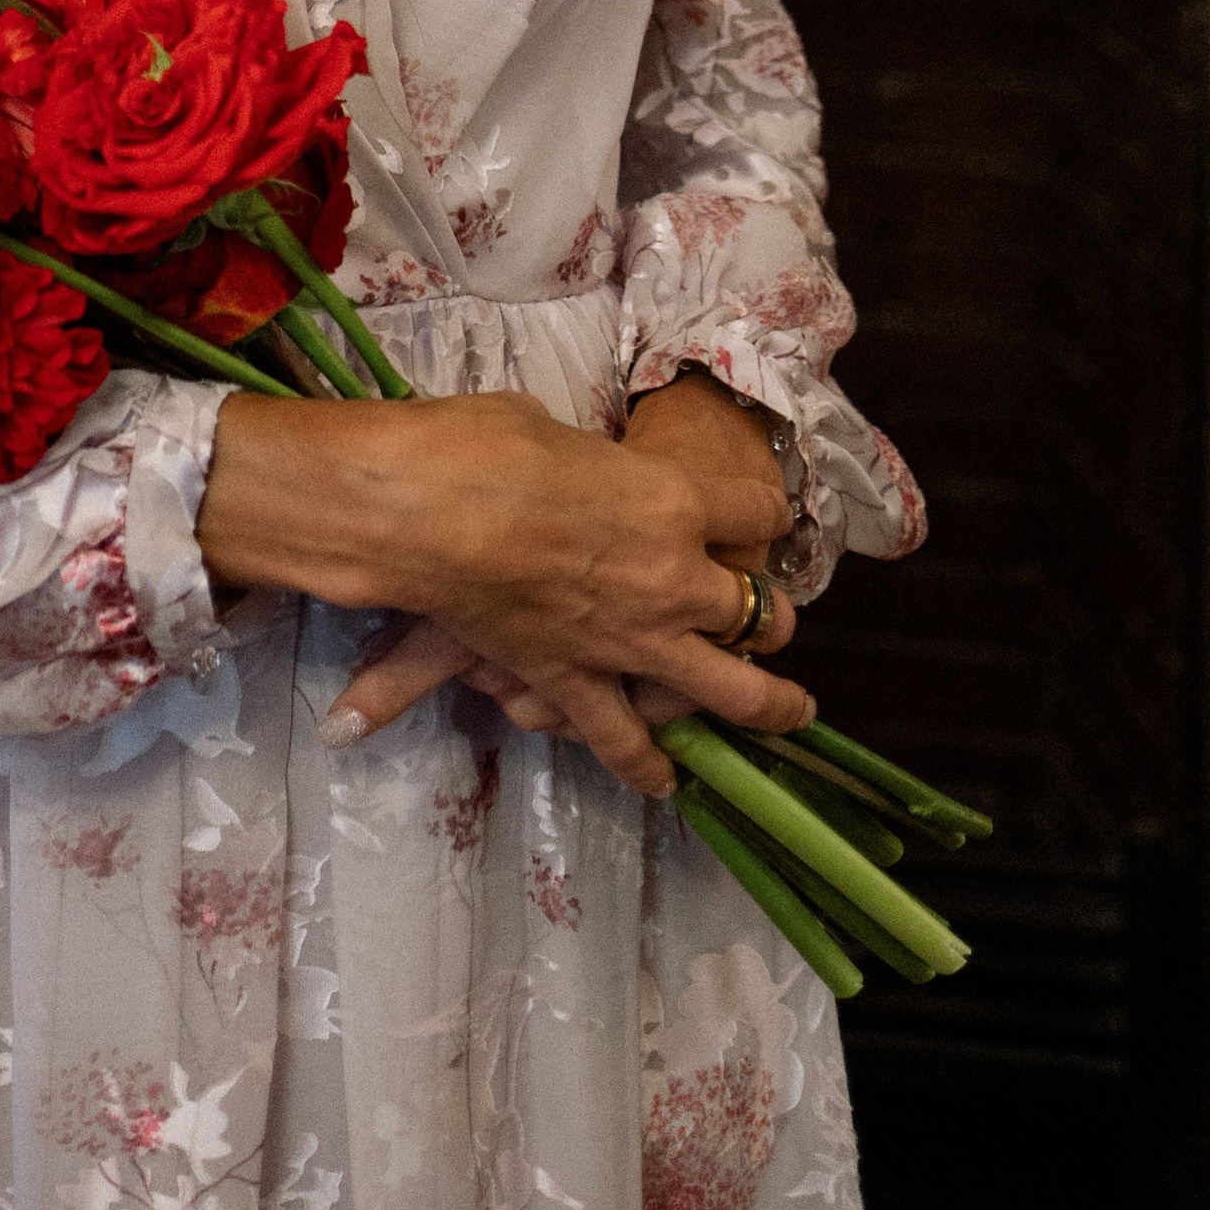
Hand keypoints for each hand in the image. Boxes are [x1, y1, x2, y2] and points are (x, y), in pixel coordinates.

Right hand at [195, 386, 810, 795]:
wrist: (422, 508)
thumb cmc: (482, 444)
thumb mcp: (551, 431)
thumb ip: (586, 465)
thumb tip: (575, 471)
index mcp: (673, 499)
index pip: (756, 511)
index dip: (767, 513)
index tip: (768, 515)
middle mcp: (673, 578)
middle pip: (758, 610)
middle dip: (770, 616)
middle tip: (770, 618)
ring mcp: (631, 639)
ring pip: (730, 690)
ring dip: (766, 704)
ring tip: (787, 712)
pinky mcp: (575, 682)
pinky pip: (624, 737)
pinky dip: (646, 763)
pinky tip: (665, 779)